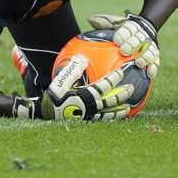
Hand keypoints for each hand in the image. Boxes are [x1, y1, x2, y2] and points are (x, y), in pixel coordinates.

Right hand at [12, 55, 133, 120]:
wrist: (45, 112)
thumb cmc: (54, 94)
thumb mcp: (61, 80)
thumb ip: (73, 69)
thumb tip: (82, 57)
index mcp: (84, 94)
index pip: (103, 85)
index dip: (114, 78)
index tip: (122, 71)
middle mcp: (89, 105)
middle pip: (110, 99)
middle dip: (122, 93)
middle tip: (132, 87)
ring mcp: (89, 114)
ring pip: (108, 112)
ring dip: (119, 109)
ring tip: (129, 107)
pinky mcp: (87, 120)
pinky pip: (102, 119)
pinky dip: (110, 117)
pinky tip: (117, 116)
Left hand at [87, 12, 159, 77]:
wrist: (142, 32)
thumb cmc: (121, 33)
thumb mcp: (113, 26)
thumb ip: (103, 23)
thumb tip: (90, 19)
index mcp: (133, 27)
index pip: (129, 29)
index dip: (124, 34)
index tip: (116, 40)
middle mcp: (143, 35)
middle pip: (140, 39)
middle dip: (133, 44)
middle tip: (124, 51)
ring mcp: (150, 45)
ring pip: (150, 50)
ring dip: (145, 56)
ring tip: (139, 63)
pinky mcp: (155, 56)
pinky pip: (156, 61)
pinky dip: (154, 66)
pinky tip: (149, 73)